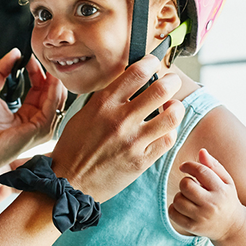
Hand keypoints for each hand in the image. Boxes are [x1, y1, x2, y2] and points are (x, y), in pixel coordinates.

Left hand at [0, 49, 65, 166]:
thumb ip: (0, 69)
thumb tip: (14, 52)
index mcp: (25, 113)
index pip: (38, 88)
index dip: (36, 72)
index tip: (30, 58)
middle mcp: (36, 119)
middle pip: (50, 92)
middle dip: (47, 74)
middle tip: (43, 58)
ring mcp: (41, 126)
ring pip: (56, 98)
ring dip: (54, 80)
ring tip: (49, 66)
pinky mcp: (42, 129)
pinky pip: (53, 106)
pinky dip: (53, 91)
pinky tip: (50, 79)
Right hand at [49, 56, 183, 202]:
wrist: (69, 182)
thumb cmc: (73, 149)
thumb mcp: (83, 115)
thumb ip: (107, 100)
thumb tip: (130, 85)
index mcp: (103, 104)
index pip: (136, 73)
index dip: (151, 63)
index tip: (153, 64)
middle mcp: (120, 120)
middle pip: (161, 91)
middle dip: (172, 82)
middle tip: (171, 82)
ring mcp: (133, 141)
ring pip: (172, 116)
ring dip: (176, 107)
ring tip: (172, 107)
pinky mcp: (141, 161)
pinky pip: (168, 140)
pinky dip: (170, 131)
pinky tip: (164, 130)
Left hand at [168, 149, 245, 240]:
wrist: (232, 227)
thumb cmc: (226, 199)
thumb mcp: (226, 182)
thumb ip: (214, 166)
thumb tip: (201, 151)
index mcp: (221, 190)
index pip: (201, 171)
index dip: (189, 165)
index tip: (184, 167)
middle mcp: (212, 205)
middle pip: (186, 185)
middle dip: (185, 182)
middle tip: (191, 186)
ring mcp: (201, 218)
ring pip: (178, 199)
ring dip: (180, 196)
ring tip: (189, 198)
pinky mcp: (192, 227)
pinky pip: (172, 213)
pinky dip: (174, 208)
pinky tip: (184, 208)